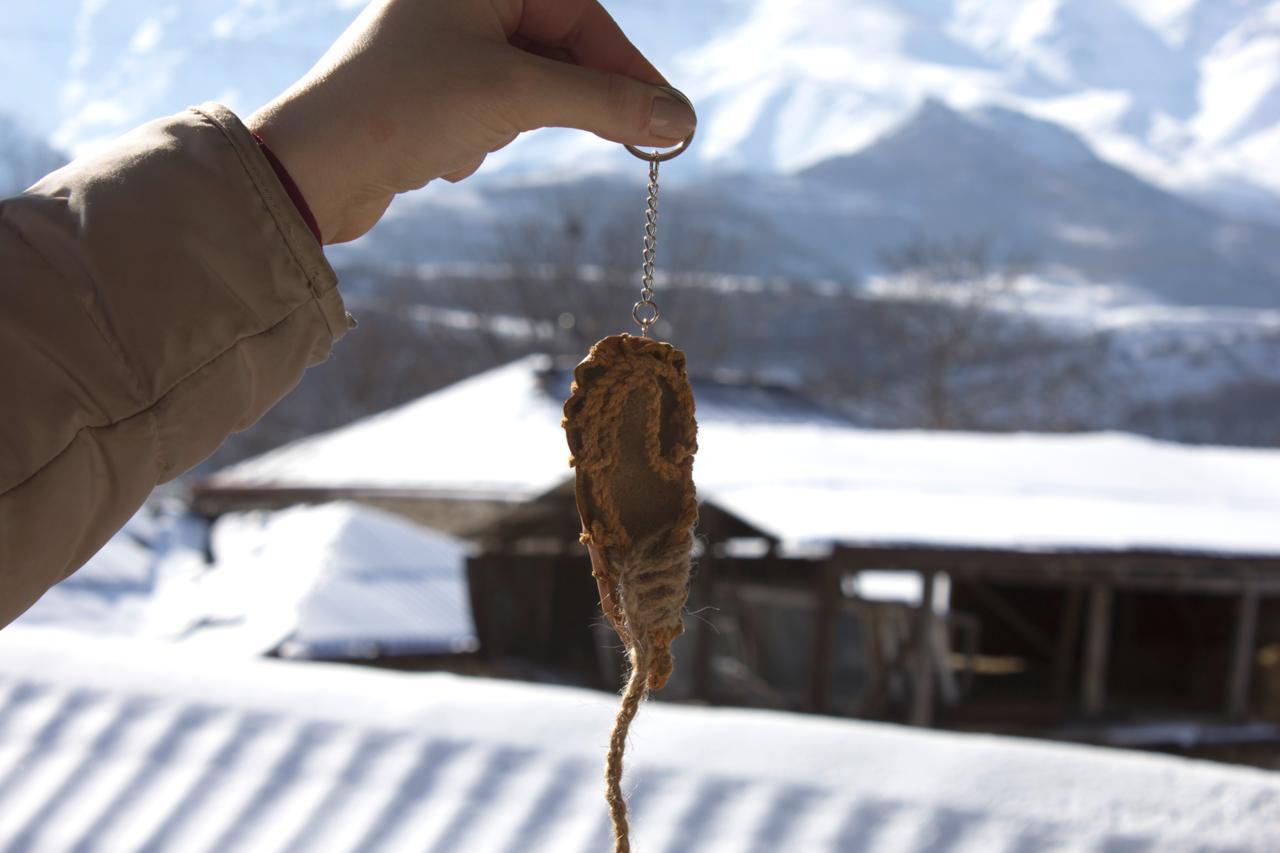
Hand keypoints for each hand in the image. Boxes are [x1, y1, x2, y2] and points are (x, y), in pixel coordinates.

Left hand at [248, 0, 696, 243]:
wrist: (312, 169)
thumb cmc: (404, 109)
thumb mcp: (516, 97)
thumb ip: (604, 103)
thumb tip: (678, 119)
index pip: (580, 12)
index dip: (626, 67)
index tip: (668, 117)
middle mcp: (462, 1)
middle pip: (560, 45)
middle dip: (579, 98)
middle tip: (637, 143)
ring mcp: (445, 45)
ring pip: (530, 82)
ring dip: (520, 121)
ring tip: (481, 139)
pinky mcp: (433, 91)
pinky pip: (494, 109)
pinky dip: (487, 136)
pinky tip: (450, 153)